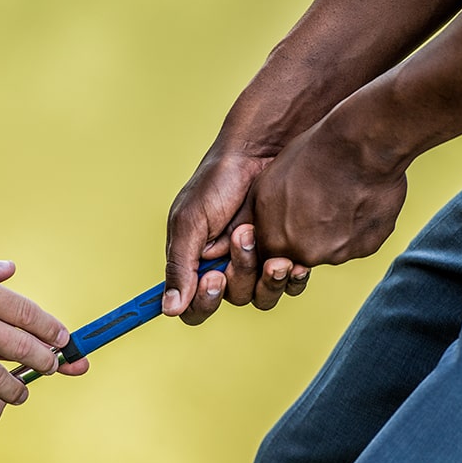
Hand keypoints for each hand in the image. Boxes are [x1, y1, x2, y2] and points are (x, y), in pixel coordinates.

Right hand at [163, 73, 324, 323]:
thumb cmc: (217, 181)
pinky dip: (291, 277)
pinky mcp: (284, 256)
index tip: (213, 278)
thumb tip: (168, 309)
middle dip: (238, 272)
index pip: (195, 308)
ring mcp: (256, 264)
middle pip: (231, 300)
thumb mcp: (190, 221)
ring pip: (261, 296)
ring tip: (266, 242)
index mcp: (195, 265)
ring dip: (264, 275)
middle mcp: (225, 269)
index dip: (204, 302)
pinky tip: (292, 260)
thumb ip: (180, 266)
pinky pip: (289, 285)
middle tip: (241, 237)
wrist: (260, 153)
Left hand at [245, 117, 407, 269]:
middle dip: (306, 234)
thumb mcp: (266, 184)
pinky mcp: (366, 248)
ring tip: (339, 196)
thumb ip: (263, 217)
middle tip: (317, 202)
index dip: (281, 234)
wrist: (359, 147)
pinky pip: (357, 243)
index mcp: (275, 241)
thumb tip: (263, 231)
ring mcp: (337, 254)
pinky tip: (358, 200)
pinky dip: (357, 227)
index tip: (291, 215)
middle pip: (302, 254)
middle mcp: (304, 255)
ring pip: (331, 249)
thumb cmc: (310, 157)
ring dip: (333, 230)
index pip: (271, 255)